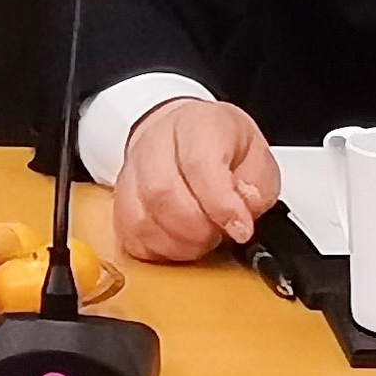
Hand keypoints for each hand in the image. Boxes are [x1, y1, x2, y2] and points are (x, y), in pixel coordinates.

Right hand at [113, 97, 282, 262]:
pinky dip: (155, 249)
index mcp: (196, 126)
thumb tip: (243, 213)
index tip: (241, 229)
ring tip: (200, 241)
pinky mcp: (119, 198)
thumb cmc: (222, 146)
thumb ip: (256, 187)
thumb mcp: (257, 156)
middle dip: (197, 229)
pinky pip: (128, 234)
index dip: (222, 206)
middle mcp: (155, 143)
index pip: (199, 165)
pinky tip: (177, 244)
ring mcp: (132, 170)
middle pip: (162, 193)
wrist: (183, 132)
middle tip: (219, 235)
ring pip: (140, 218)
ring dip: (177, 243)